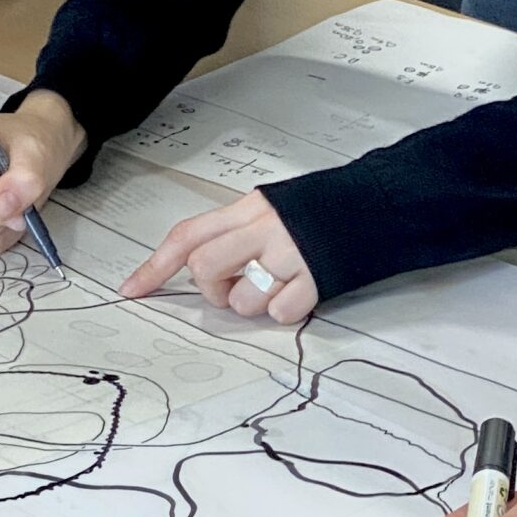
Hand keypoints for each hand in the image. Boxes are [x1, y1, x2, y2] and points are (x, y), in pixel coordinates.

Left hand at [119, 189, 319, 322]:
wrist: (384, 203)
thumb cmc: (330, 209)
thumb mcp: (276, 207)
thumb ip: (239, 231)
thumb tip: (205, 264)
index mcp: (250, 208)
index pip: (188, 235)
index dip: (154, 265)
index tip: (132, 289)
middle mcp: (265, 227)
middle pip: (205, 269)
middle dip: (213, 291)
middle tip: (235, 287)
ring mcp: (291, 253)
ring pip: (241, 300)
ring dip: (253, 305)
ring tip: (278, 287)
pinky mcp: (317, 277)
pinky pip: (280, 313)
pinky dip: (287, 311)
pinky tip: (302, 291)